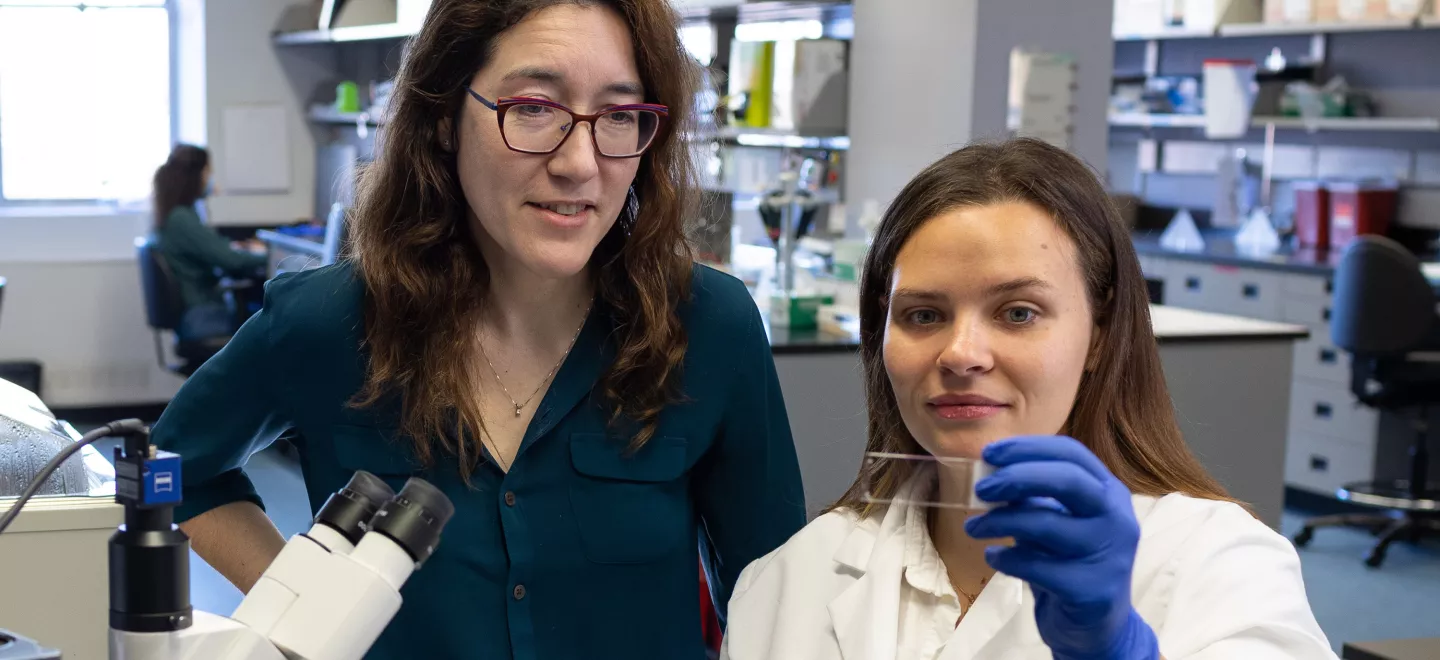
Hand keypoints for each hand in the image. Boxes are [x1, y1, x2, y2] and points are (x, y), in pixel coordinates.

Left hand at [964, 436, 1159, 659]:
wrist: (1095, 626)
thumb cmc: (1069, 562)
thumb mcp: (1055, 521)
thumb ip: (1033, 496)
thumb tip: (988, 471)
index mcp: (1109, 492)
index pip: (1071, 454)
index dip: (1028, 448)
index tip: (989, 453)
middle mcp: (1117, 518)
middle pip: (1067, 481)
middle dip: (1016, 478)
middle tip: (980, 488)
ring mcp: (1109, 555)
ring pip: (1046, 524)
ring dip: (999, 521)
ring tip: (972, 527)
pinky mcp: (1092, 590)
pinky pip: (1037, 566)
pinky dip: (1006, 558)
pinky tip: (993, 556)